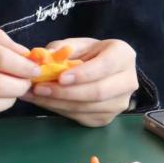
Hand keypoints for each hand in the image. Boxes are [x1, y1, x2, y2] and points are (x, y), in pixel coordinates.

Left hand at [20, 38, 137, 127]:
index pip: (105, 66)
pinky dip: (60, 110)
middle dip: (65, 92)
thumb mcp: (77, 44)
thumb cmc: (89, 53)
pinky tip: (44, 102)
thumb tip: (44, 57)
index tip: (60, 77)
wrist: (102, 69)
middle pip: (98, 92)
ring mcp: (120, 103)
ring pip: (88, 108)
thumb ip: (61, 48)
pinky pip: (82, 117)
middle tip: (39, 88)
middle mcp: (128, 81)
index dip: (83, 74)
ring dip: (58, 103)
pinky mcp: (108, 117)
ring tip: (35, 95)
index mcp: (123, 55)